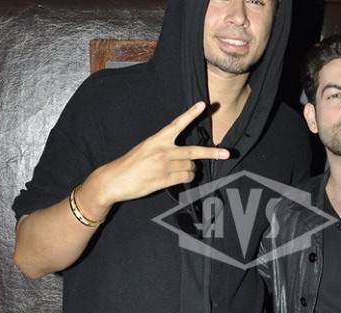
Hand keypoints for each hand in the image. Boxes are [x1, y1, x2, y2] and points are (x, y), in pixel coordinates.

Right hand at [92, 101, 229, 207]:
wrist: (114, 180)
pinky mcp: (165, 180)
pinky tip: (181, 178)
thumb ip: (163, 149)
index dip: (190, 114)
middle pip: (194, 151)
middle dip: (213, 153)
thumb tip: (186, 158)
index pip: (177, 124)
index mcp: (156, 139)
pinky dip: (188, 178)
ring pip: (191, 167)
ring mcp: (165, 166)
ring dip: (191, 169)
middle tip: (227, 153)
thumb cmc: (130, 164)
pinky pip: (186, 178)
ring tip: (181, 170)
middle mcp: (162, 151)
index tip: (202, 104)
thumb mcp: (145, 149)